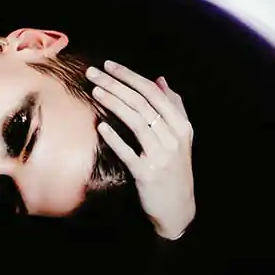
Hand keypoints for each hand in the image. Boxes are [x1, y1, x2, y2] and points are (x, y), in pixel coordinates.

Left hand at [86, 61, 194, 239]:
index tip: (109, 65)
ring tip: (95, 91)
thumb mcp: (180, 137)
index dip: (130, 76)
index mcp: (181, 126)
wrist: (177, 208)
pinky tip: (100, 126)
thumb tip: (160, 80)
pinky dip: (115, 139)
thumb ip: (173, 107)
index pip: (154, 93)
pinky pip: (129, 153)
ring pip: (136, 123)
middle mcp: (173, 138)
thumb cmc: (175, 168)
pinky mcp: (147, 174)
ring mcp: (161, 156)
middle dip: (116, 85)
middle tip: (93, 73)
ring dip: (114, 104)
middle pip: (142, 104)